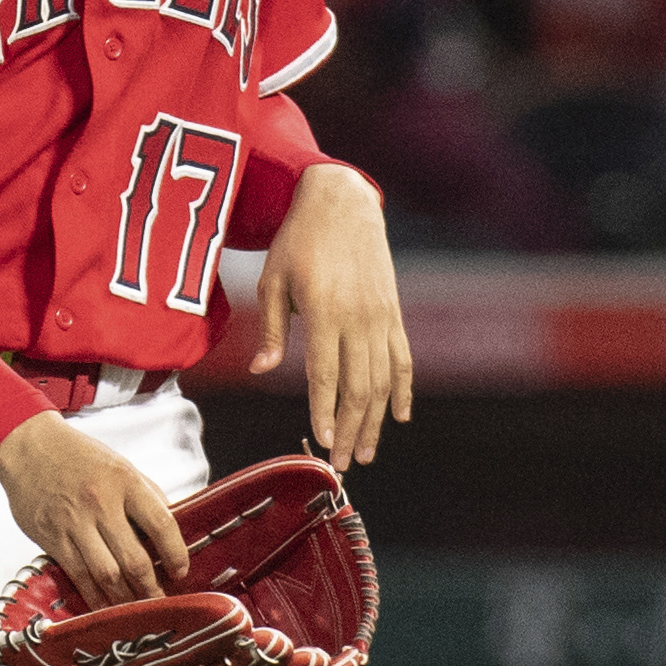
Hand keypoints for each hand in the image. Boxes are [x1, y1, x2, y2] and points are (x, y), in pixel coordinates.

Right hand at [0, 412, 189, 611]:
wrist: (28, 449)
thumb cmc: (78, 457)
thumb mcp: (120, 466)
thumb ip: (146, 495)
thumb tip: (170, 530)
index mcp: (125, 482)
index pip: (161, 524)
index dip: (176, 553)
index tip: (180, 570)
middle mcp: (101, 503)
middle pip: (134, 559)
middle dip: (152, 588)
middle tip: (161, 601)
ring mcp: (74, 523)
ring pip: (107, 574)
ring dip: (125, 599)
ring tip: (137, 609)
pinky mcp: (53, 538)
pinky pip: (79, 575)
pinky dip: (95, 597)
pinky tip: (106, 605)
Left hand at [250, 165, 411, 470]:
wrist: (342, 202)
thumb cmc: (298, 241)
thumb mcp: (272, 279)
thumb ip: (272, 328)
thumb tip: (263, 371)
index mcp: (326, 311)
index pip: (326, 373)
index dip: (324, 410)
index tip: (321, 440)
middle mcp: (359, 317)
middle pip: (358, 386)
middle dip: (350, 428)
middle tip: (341, 463)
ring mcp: (381, 316)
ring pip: (383, 380)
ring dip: (374, 420)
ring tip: (364, 452)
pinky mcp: (393, 312)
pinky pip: (402, 358)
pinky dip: (402, 390)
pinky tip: (398, 417)